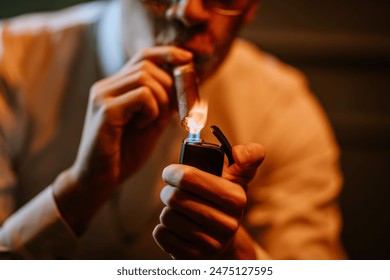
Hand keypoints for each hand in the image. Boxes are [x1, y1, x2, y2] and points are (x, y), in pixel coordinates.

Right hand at [53, 47, 192, 233]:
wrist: (100, 178)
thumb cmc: (125, 152)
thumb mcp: (152, 123)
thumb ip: (164, 103)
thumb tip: (184, 85)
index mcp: (116, 86)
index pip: (143, 56)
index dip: (167, 53)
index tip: (187, 59)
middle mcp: (106, 86)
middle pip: (147, 65)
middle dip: (170, 85)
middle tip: (174, 109)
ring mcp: (102, 96)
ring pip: (146, 78)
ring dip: (160, 101)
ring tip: (150, 122)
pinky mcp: (105, 110)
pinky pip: (142, 96)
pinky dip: (151, 111)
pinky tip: (142, 126)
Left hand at [153, 143, 264, 258]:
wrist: (224, 240)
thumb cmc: (225, 201)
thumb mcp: (239, 177)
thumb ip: (250, 155)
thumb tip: (240, 155)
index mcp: (236, 198)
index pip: (188, 178)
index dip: (174, 172)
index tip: (171, 172)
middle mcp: (227, 224)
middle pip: (175, 197)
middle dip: (169, 191)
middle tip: (173, 191)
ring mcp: (210, 244)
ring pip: (167, 216)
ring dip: (167, 210)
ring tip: (178, 211)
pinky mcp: (193, 258)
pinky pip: (161, 235)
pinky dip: (163, 229)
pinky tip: (176, 228)